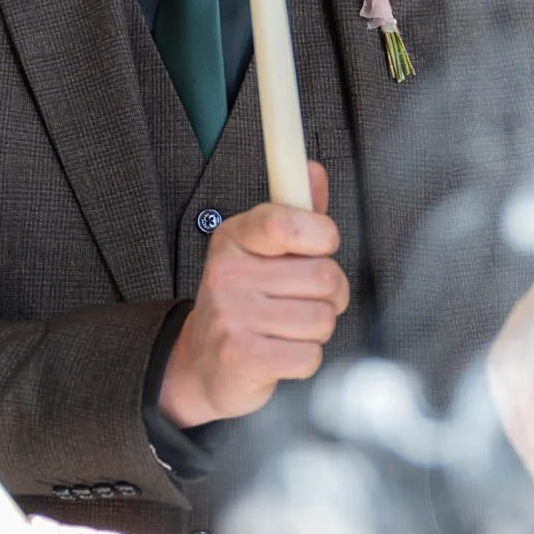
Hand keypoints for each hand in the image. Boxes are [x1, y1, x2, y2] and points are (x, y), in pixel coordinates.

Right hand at [159, 162, 347, 427]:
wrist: (203, 363)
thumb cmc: (245, 301)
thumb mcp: (263, 251)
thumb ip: (295, 212)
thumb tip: (312, 170)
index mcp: (234, 237)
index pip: (286, 221)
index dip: (322, 235)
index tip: (321, 246)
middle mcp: (227, 273)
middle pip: (324, 276)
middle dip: (330, 294)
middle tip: (305, 299)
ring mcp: (231, 316)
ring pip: (322, 318)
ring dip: (317, 330)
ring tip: (289, 328)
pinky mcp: (240, 357)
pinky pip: (309, 356)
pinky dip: (305, 359)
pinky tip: (281, 353)